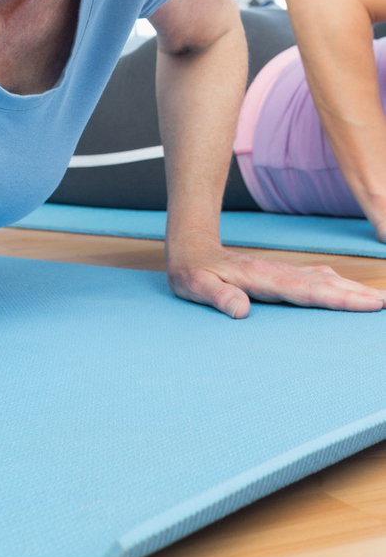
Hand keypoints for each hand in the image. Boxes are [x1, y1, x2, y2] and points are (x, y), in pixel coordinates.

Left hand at [168, 243, 385, 318]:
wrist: (190, 247)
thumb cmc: (191, 271)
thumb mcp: (194, 285)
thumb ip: (216, 296)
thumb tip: (240, 309)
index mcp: (260, 279)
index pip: (305, 291)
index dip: (338, 298)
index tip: (368, 303)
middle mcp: (277, 274)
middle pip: (324, 284)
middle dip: (357, 294)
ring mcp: (280, 273)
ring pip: (323, 280)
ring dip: (352, 289)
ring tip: (379, 299)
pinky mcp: (280, 275)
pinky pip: (315, 280)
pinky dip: (337, 285)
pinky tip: (349, 290)